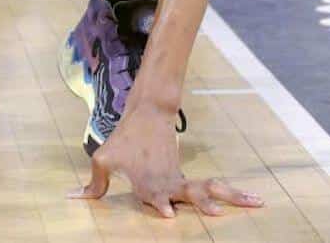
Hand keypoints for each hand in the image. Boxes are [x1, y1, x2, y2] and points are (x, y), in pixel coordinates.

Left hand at [69, 101, 263, 216]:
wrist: (147, 114)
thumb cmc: (122, 141)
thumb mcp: (103, 160)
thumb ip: (94, 184)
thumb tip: (72, 198)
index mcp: (146, 182)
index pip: (154, 196)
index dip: (160, 204)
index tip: (170, 214)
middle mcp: (166, 182)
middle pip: (189, 193)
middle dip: (204, 202)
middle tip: (219, 211)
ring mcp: (179, 179)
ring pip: (208, 188)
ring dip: (231, 196)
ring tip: (256, 201)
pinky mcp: (186, 176)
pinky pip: (211, 186)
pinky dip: (230, 192)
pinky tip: (252, 199)